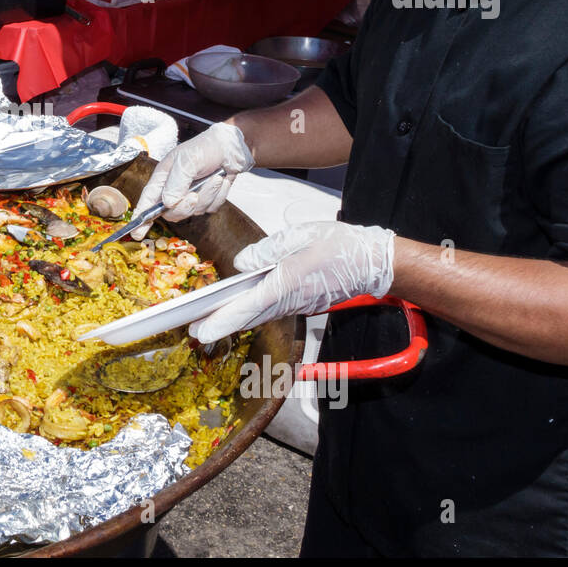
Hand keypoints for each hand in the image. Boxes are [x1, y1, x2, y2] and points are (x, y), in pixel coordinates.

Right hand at [131, 122, 253, 236]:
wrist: (231, 147)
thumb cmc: (205, 148)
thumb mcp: (187, 160)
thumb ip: (176, 182)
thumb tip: (167, 203)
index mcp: (163, 178)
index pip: (148, 201)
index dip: (141, 218)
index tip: (137, 233)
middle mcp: (174, 190)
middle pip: (172, 213)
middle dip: (184, 207)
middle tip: (194, 194)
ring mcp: (190, 196)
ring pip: (194, 211)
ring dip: (207, 195)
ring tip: (216, 177)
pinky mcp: (207, 200)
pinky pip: (210, 208)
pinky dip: (218, 196)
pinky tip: (221, 181)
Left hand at [187, 221, 394, 343]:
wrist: (373, 263)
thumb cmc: (341, 246)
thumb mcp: (302, 235)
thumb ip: (268, 249)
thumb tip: (242, 264)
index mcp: (287, 283)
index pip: (247, 306)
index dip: (221, 320)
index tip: (201, 331)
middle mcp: (290, 300)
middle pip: (248, 317)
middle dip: (220, 325)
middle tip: (194, 330)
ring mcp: (296, 305)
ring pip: (258, 316)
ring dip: (234, 321)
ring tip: (208, 322)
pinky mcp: (301, 304)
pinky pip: (271, 312)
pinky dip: (251, 314)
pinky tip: (239, 310)